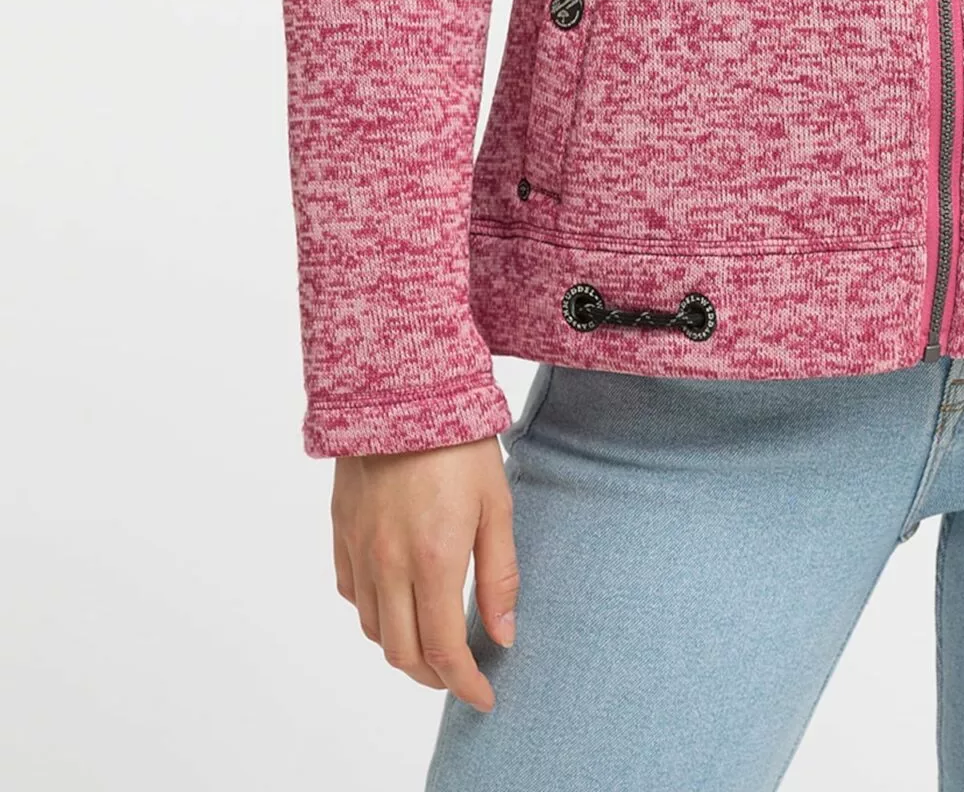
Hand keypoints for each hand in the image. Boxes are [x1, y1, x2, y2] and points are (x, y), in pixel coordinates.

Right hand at [332, 434, 518, 711]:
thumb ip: (499, 576)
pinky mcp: (341, 532)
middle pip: (402, 653)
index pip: (444, 650)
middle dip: (434, 676)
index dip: (464, 683)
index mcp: (432, 560)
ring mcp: (358, 549)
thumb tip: (502, 636)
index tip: (484, 696)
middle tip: (461, 673)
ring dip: (402, 649)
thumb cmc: (458, 441)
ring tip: (432, 642)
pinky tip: (397, 601)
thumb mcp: (495, 505)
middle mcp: (388, 564)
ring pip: (372, 630)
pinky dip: (374, 614)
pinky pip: (351, 594)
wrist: (400, 387)